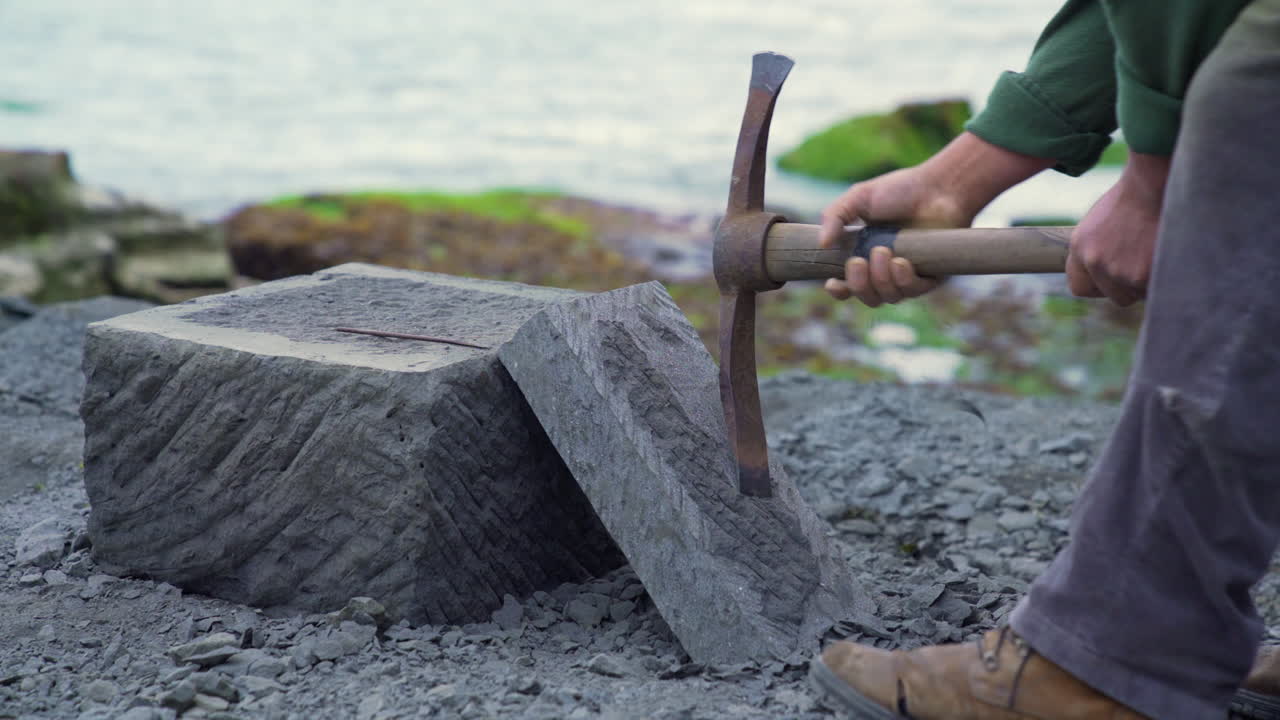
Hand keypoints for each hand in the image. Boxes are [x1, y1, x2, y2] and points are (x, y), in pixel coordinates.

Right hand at [821, 132, 1052, 306]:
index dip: (839, 290)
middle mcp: (885, 271)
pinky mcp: (931, 277)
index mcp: (864, 256)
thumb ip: (835, 216)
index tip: (832, 283)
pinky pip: (913, 292)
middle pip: (867, 297)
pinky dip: (903, 280)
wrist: (939, 187)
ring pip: (888, 297)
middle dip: (858, 284)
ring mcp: (908, 276)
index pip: (848, 286)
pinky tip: (901, 262)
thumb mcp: (859, 197)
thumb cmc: (900, 190)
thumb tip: (821, 243)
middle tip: (857, 261)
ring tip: (883, 251)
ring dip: (881, 279)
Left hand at [1066, 151, 1169, 305]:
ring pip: (1137, 293)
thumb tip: (1107, 273)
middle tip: (1147, 264)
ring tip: (1158, 252)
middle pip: (1114, 295)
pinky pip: (1155, 289)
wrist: (1156, 182)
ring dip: (1150, 280)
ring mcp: (1117, 270)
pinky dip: (1165, 277)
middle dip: (1131, 286)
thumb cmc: (1136, 196)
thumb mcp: (1102, 222)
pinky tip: (1168, 254)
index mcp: (1080, 247)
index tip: (1114, 280)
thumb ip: (1099, 249)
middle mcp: (1094, 261)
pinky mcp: (1142, 275)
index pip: (1080, 287)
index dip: (1100, 286)